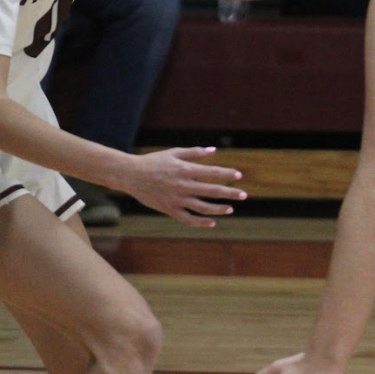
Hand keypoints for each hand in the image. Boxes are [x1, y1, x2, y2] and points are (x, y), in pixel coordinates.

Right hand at [120, 146, 245, 226]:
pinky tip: (212, 222)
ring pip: (202, 208)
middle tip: (243, 195)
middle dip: (229, 193)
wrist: (131, 175)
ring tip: (230, 209)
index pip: (211, 173)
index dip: (226, 174)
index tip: (238, 176)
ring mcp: (176, 200)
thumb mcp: (173, 153)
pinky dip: (201, 223)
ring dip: (218, 209)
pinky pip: (188, 219)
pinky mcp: (169, 210)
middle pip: (211, 191)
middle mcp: (182, 185)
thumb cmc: (153, 162)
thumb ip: (194, 153)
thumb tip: (213, 151)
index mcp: (184, 170)